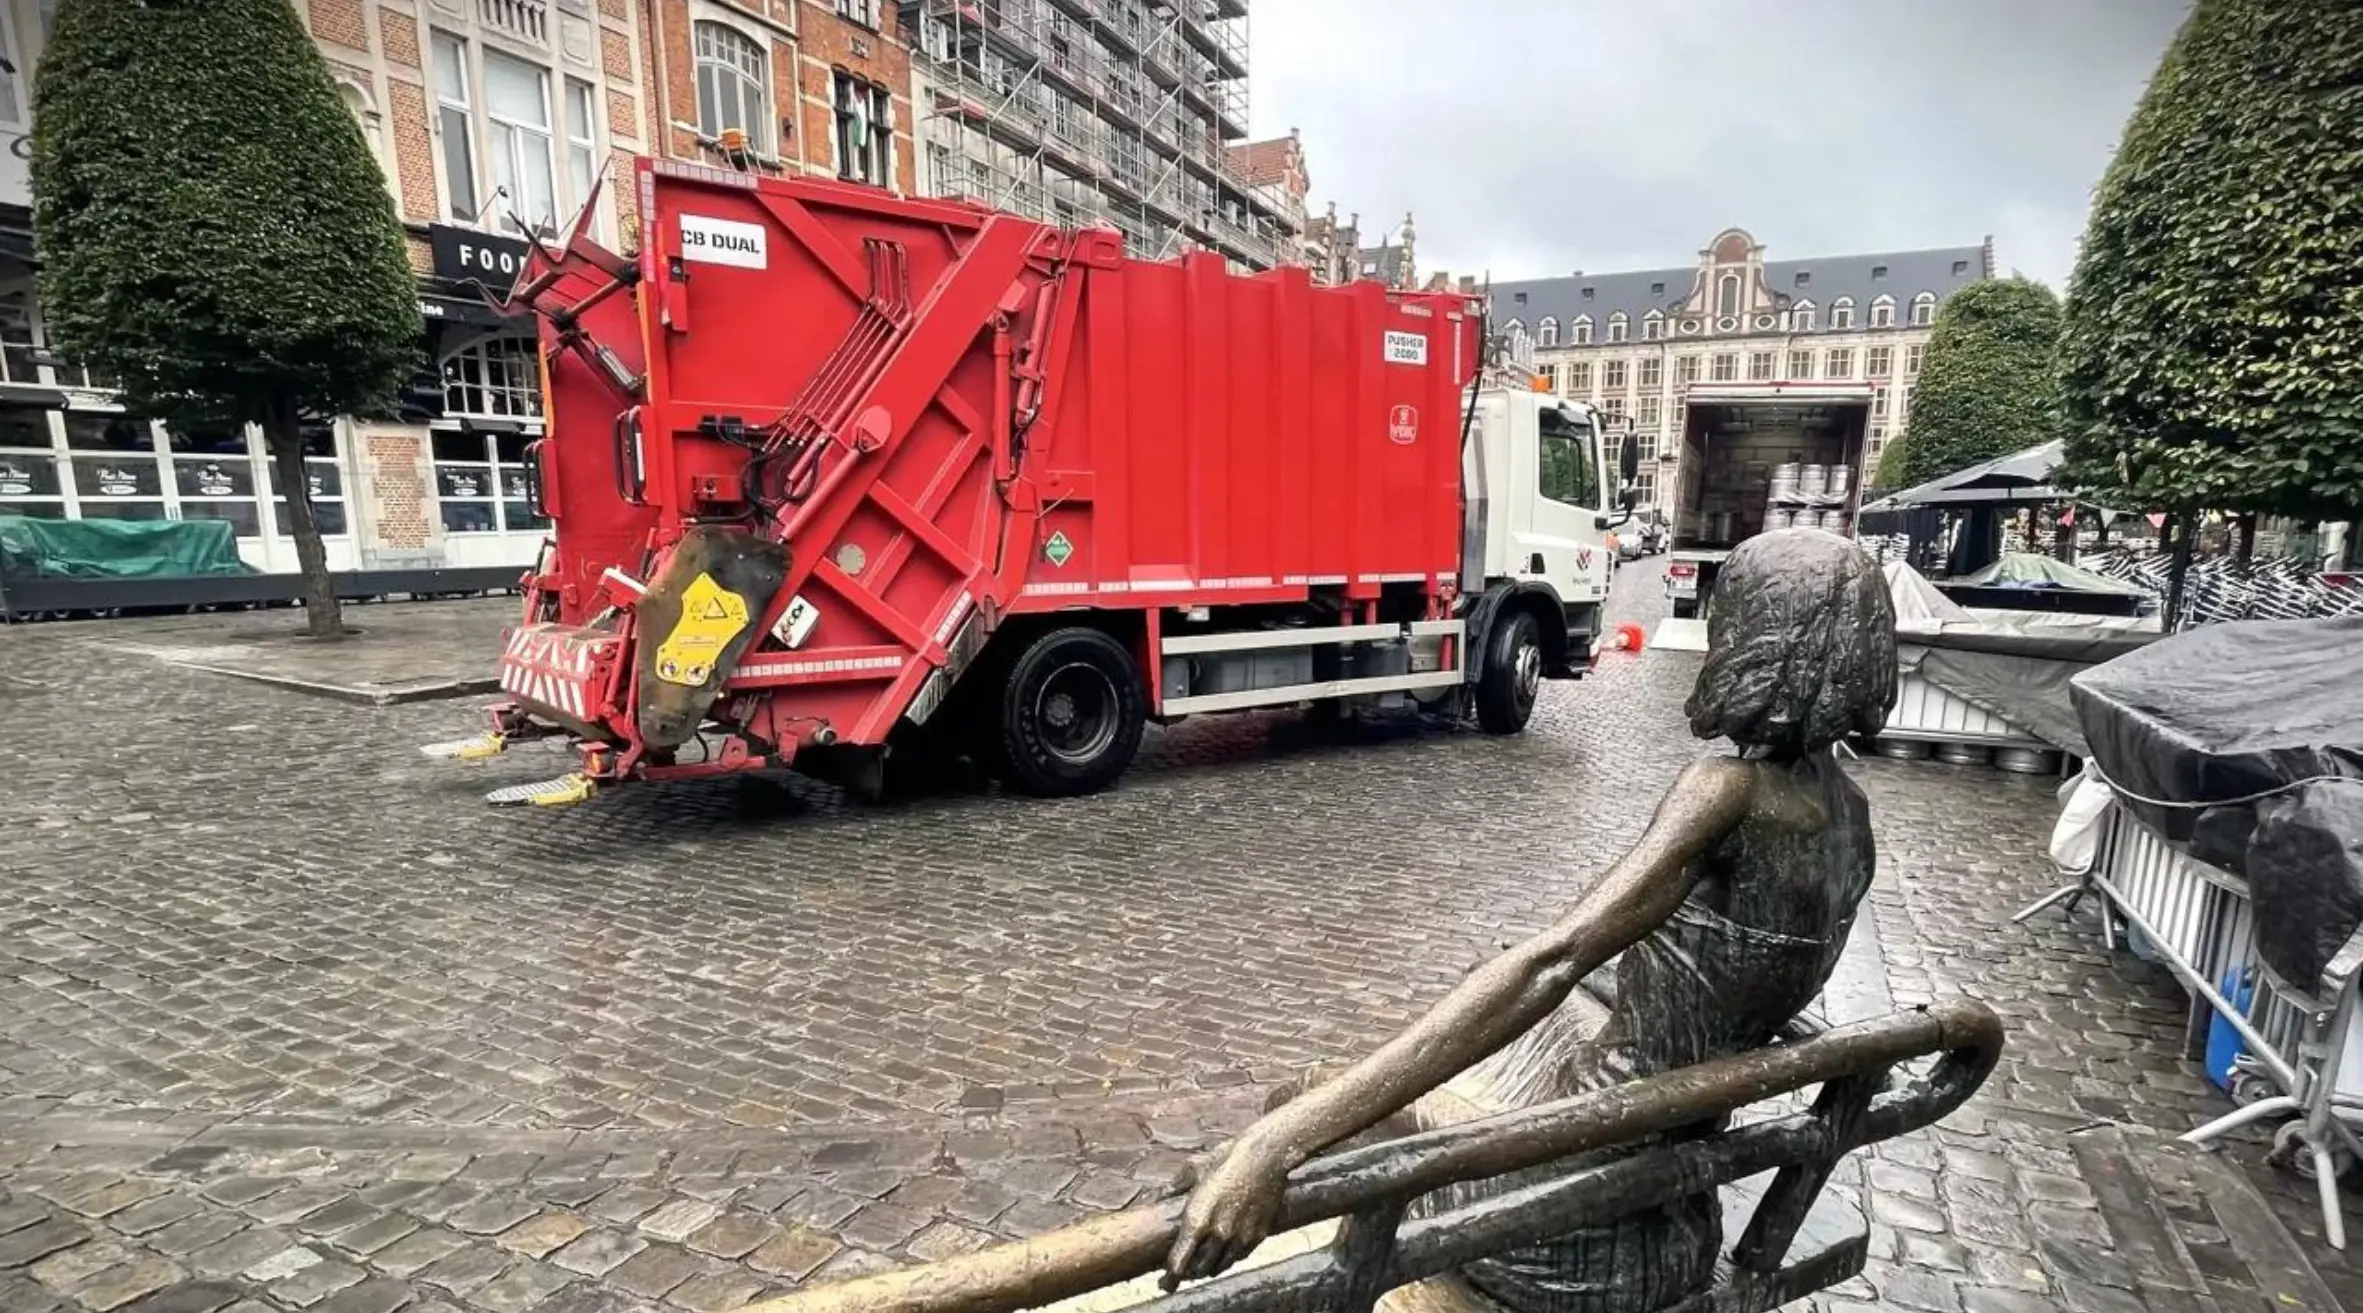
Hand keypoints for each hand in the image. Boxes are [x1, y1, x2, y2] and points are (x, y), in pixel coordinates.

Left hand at [1161, 1135, 1290, 1289]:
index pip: (1179, 1261)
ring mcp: (1239, 1237)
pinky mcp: (1257, 1235)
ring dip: (1210, 1267)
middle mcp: (1217, 1234)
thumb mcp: (1195, 1168)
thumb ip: (1177, 1186)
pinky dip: (1230, 1257)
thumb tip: (1162, 1193)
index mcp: (1197, 1219)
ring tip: (1205, 1262)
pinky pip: (1240, 1256)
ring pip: (1220, 1266)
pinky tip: (1226, 1250)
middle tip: (1186, 1269)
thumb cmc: (1228, 1158)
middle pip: (1199, 1268)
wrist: (1265, 1156)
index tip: (1166, 1282)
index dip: (1171, 1276)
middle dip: (1191, 1271)